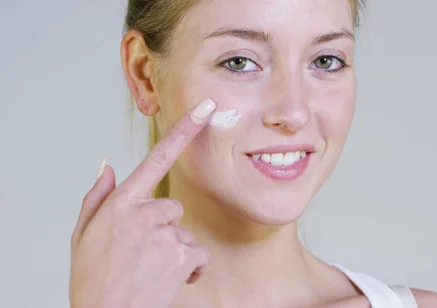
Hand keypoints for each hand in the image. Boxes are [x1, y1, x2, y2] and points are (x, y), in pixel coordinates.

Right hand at [69, 98, 215, 307]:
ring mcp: (164, 233)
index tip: (206, 110)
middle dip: (164, 229)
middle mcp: (144, 212)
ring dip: (175, 251)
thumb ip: (97, 196)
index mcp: (121, 203)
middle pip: (172, 208)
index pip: (157, 157)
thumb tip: (108, 165)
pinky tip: (168, 282)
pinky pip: (198, 255)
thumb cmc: (94, 278)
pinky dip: (190, 269)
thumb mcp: (83, 235)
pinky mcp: (181, 254)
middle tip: (142, 254)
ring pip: (185, 233)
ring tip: (150, 271)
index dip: (184, 131)